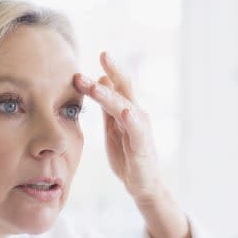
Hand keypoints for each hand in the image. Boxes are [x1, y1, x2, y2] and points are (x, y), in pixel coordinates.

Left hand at [74, 52, 162, 204]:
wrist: (140, 184)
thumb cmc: (126, 155)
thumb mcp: (112, 126)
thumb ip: (107, 105)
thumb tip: (101, 79)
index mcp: (127, 110)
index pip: (120, 84)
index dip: (112, 68)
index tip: (101, 52)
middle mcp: (137, 115)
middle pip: (126, 88)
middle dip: (114, 71)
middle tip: (103, 54)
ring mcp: (141, 130)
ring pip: (126, 107)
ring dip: (110, 95)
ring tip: (96, 84)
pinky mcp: (142, 148)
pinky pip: (137, 132)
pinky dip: (131, 121)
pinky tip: (125, 112)